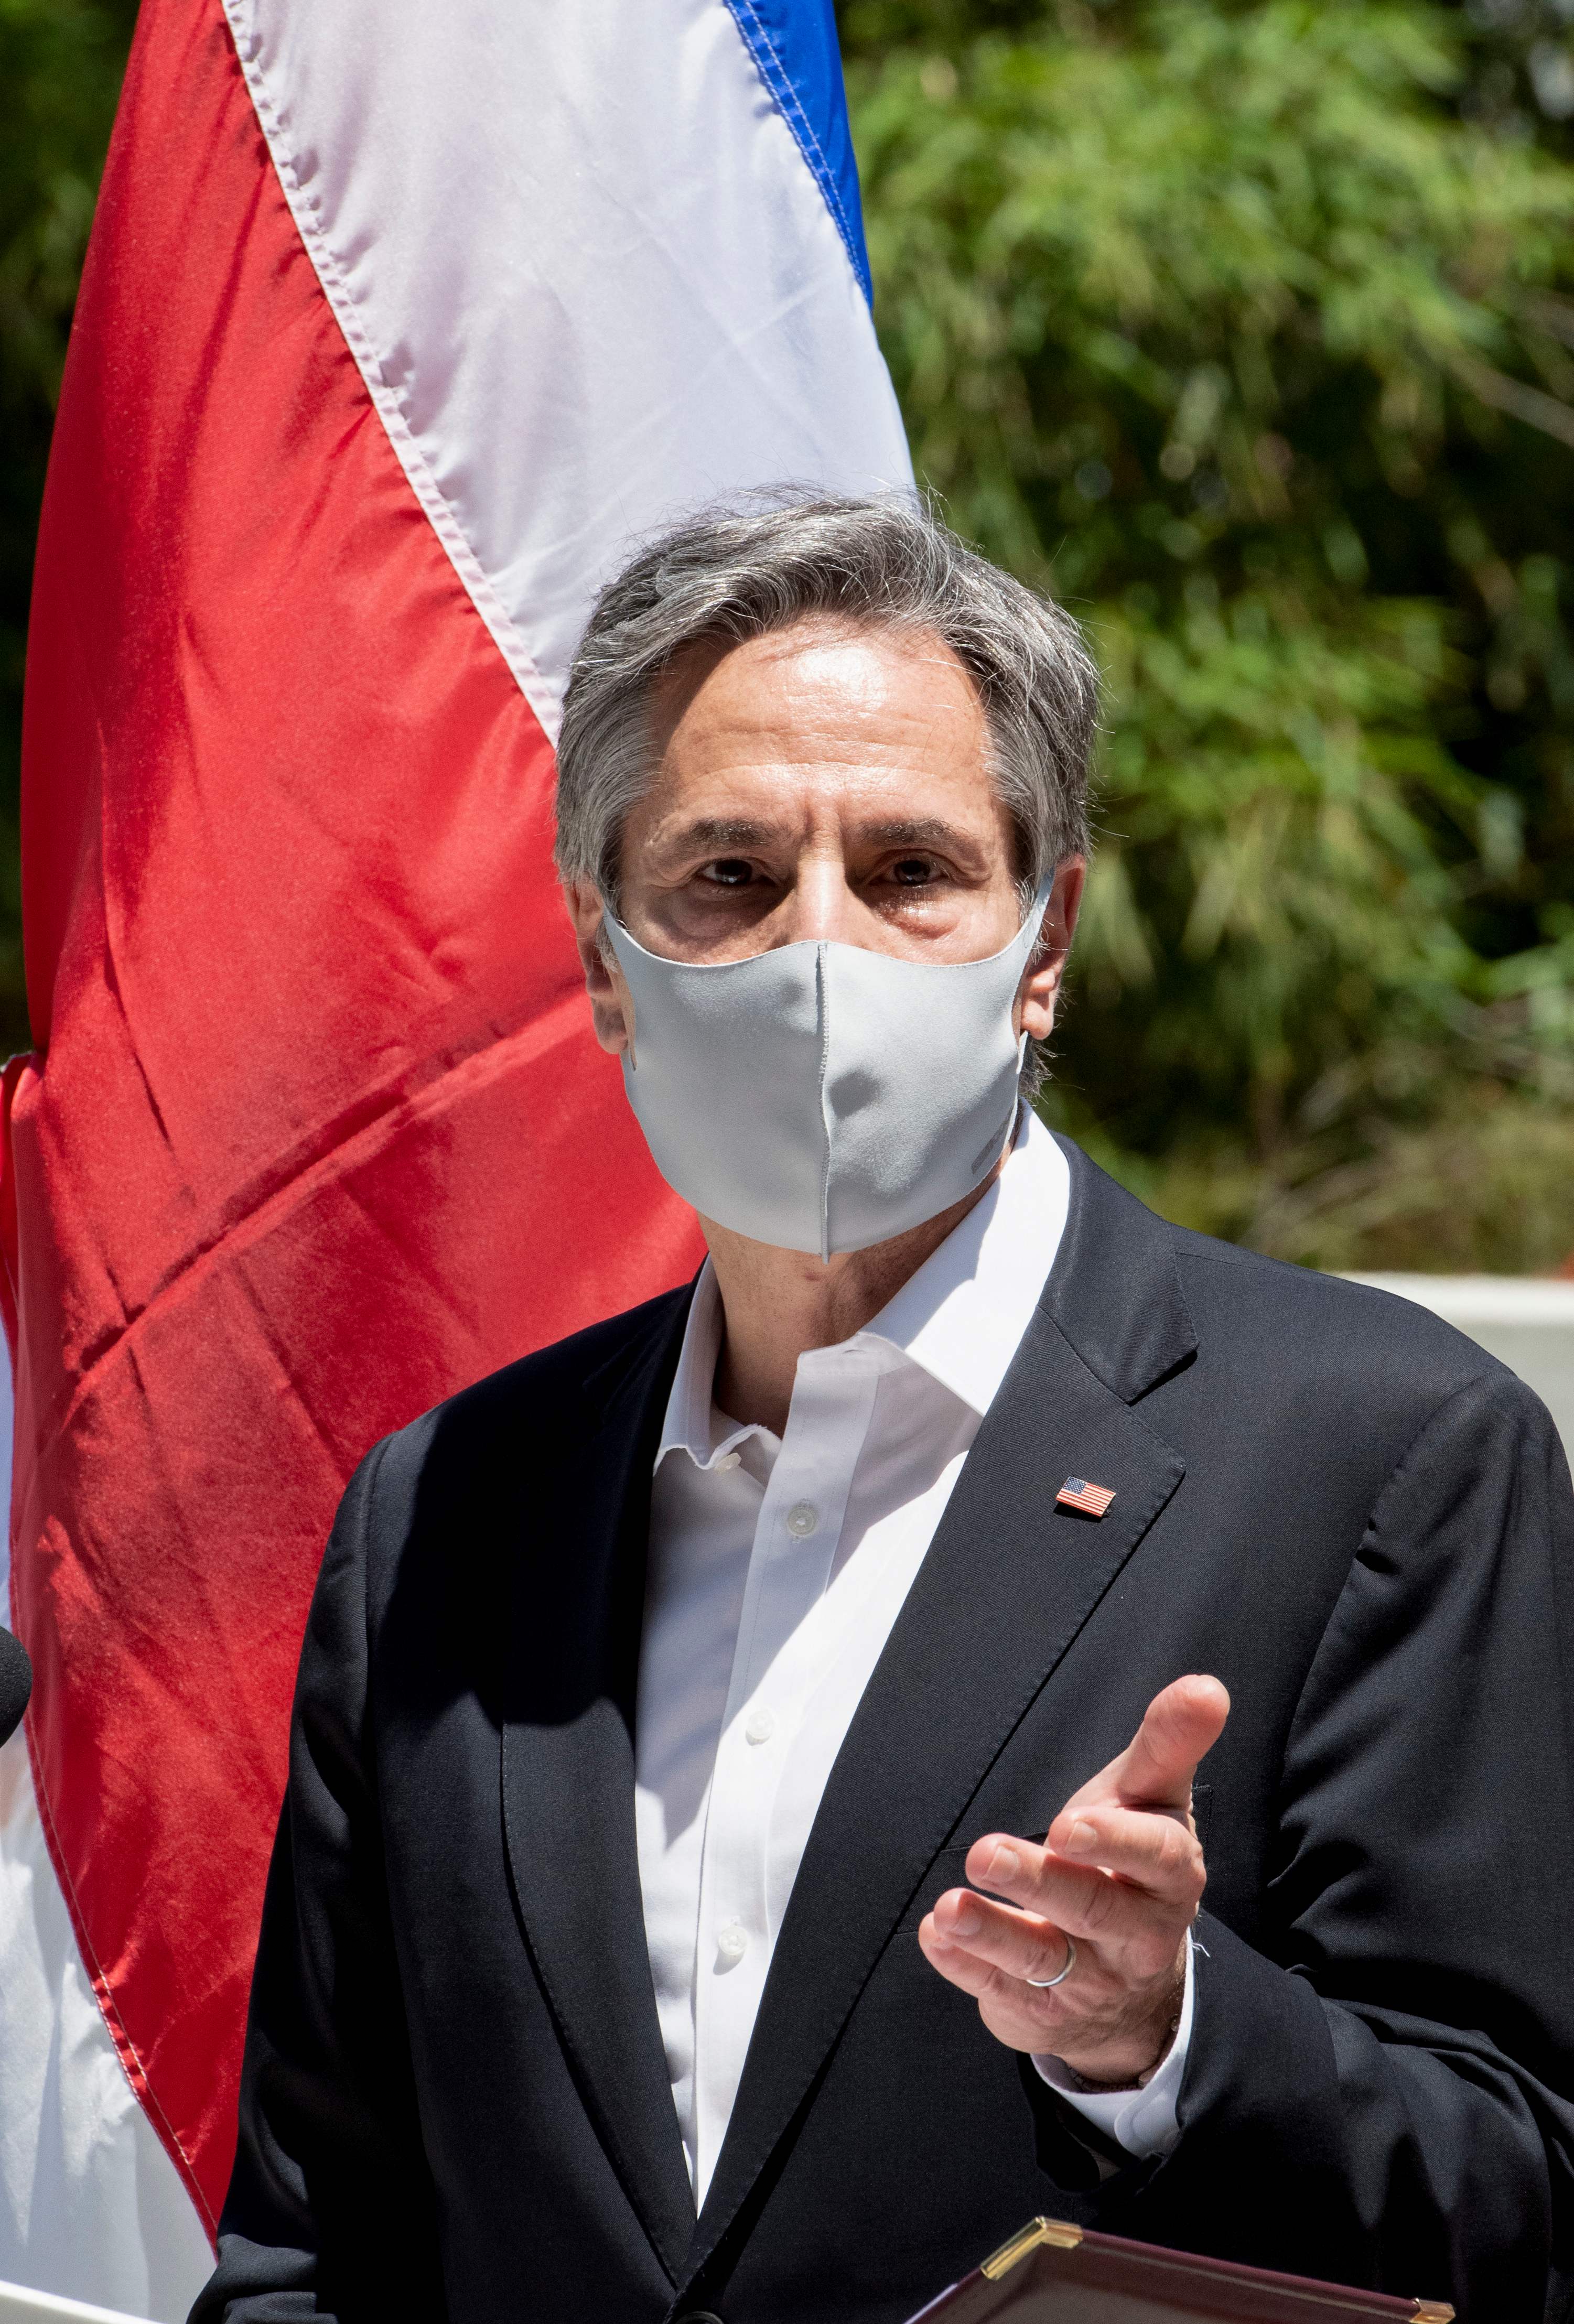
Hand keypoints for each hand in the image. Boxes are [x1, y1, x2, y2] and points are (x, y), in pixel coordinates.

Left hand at [918, 1674, 1228, 2085]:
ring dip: (992, 1933)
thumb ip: (1169, 1744)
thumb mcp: (1152, 1800)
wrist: (1132, 1985)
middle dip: (1039, 1882)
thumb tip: (1208, 1686)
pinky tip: (936, 1934)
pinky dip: (965, 1965)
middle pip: (1091, 1910)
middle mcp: (1137, 1936)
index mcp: (1170, 1877)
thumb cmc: (1132, 1861)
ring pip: (1042, 1960)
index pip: (1156, 1857)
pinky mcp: (1042, 2013)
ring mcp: (1089, 1980)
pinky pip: (1001, 1992)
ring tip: (949, 1908)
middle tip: (985, 1852)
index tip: (1068, 1823)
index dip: (1114, 1841)